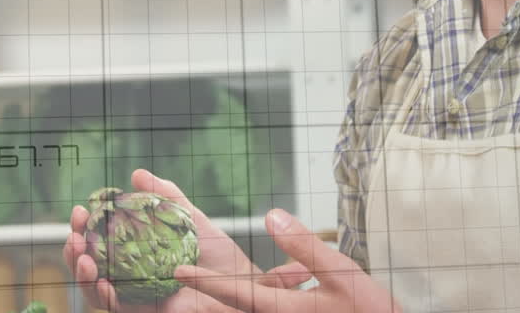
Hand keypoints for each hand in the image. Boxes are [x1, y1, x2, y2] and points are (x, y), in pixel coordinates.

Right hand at [61, 169, 275, 312]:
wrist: (244, 287)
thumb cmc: (220, 258)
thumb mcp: (190, 220)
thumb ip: (166, 198)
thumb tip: (137, 174)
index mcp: (136, 254)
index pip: (100, 241)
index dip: (84, 226)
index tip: (80, 209)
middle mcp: (131, 276)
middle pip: (90, 266)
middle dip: (74, 249)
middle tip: (74, 231)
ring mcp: (136, 296)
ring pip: (96, 290)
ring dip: (81, 274)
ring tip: (82, 255)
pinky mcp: (146, 312)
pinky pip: (117, 309)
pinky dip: (103, 297)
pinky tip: (101, 281)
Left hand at [175, 209, 400, 312]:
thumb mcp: (342, 273)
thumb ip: (303, 245)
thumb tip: (270, 215)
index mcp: (283, 311)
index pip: (235, 294)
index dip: (204, 282)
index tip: (178, 271)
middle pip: (235, 308)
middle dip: (208, 296)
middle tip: (178, 280)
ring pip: (252, 310)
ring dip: (230, 300)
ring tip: (205, 290)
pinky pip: (268, 310)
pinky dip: (255, 300)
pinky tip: (270, 287)